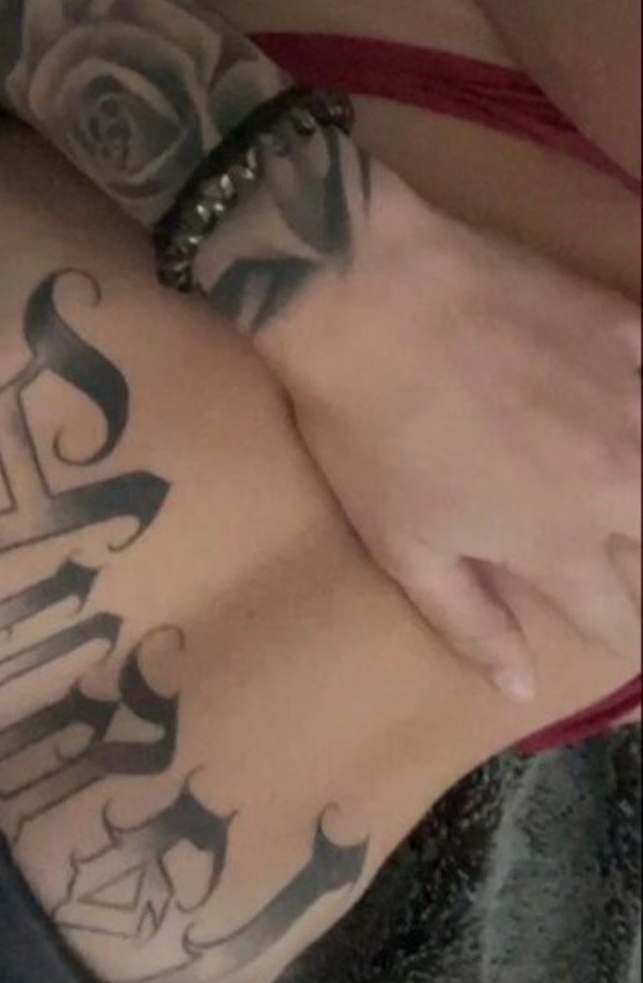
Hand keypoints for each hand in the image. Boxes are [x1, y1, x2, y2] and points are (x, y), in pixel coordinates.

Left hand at [250, 172, 641, 702]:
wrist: (367, 291)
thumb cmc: (369, 426)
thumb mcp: (402, 543)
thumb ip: (469, 621)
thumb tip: (522, 691)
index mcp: (560, 543)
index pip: (615, 616)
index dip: (613, 630)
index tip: (607, 625)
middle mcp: (619, 480)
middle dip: (642, 559)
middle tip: (618, 548)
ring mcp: (632, 398)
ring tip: (628, 484)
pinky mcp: (627, 325)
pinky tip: (636, 388)